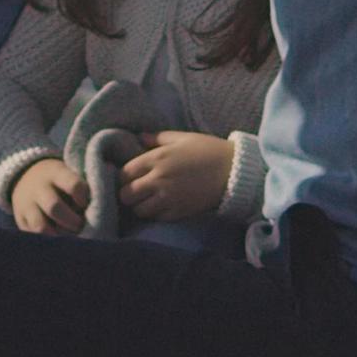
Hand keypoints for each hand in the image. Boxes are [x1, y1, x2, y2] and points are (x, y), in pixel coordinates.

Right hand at [9, 155, 90, 234]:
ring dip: (59, 236)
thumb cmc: (60, 180)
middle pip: (54, 207)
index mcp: (56, 172)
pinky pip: (32, 236)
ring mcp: (26, 204)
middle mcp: (38, 187)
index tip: (85, 204)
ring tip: (69, 235)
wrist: (26, 175)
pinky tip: (57, 238)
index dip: (83, 198)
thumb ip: (83, 189)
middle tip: (79, 225)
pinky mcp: (20, 219)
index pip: (74, 185)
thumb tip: (99, 207)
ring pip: (41, 227)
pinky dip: (47, 241)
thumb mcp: (69, 174)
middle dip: (72, 221)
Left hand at [118, 130, 234, 222]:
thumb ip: (157, 138)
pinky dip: (155, 214)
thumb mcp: (182, 137)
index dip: (123, 176)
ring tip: (147, 200)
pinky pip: (156, 218)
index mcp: (156, 159)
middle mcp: (158, 180)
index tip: (130, 176)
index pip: (124, 173)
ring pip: (139, 210)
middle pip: (126, 195)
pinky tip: (161, 206)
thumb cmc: (208, 150)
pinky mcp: (179, 212)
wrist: (233, 172)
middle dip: (127, 193)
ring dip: (139, 206)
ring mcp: (168, 198)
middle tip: (135, 190)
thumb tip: (139, 137)